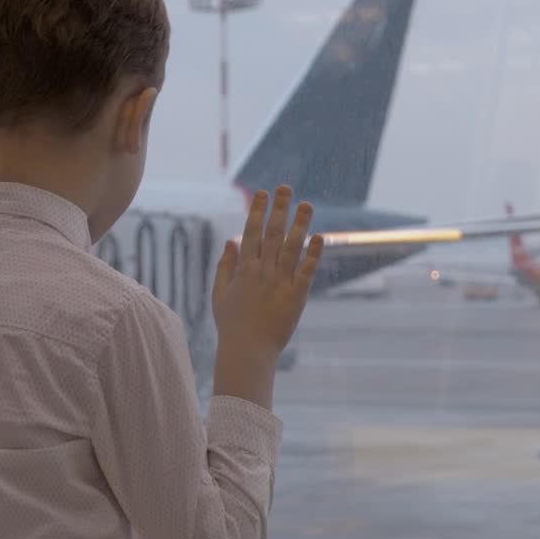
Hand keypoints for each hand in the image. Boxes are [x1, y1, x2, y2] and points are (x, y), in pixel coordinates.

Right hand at [212, 185, 323, 359]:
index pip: (251, 233)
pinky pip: (306, 271)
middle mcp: (262, 272)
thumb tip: (230, 241)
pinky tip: (319, 237)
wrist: (247, 350)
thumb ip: (225, 266)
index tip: (261, 193)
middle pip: (272, 234)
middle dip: (279, 209)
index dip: (257, 211)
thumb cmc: (231, 324)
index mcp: (244, 270)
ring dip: (300, 224)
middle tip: (285, 188)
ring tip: (307, 204)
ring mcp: (280, 283)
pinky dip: (313, 254)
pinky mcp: (296, 297)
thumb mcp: (220, 293)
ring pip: (291, 248)